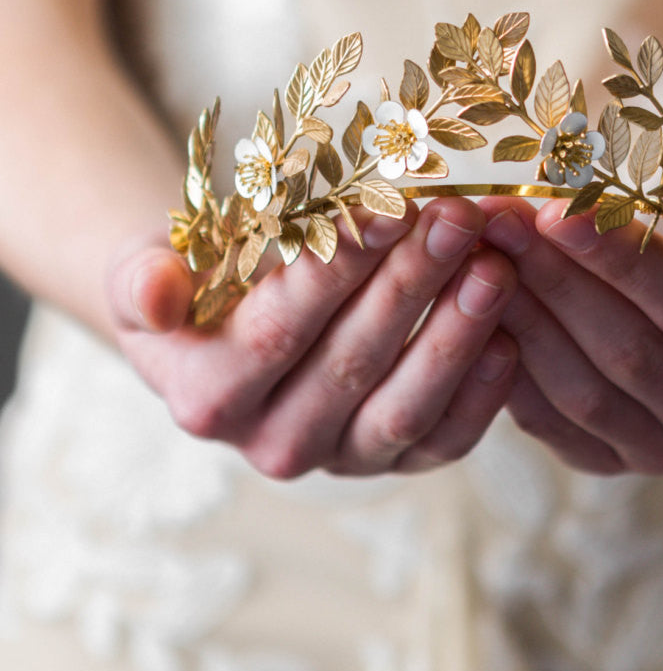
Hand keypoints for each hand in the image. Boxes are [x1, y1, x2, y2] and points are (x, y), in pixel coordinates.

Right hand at [106, 198, 517, 476]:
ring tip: (495, 267)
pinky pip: (443, 440)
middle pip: (352, 364)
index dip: (336, 270)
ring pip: (405, 407)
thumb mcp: (142, 267)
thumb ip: (143, 281)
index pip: (280, 330)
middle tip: (458, 219)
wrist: (222, 321)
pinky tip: (512, 336)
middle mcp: (272, 444)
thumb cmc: (191, 279)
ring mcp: (338, 460)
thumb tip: (157, 292)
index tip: (387, 207)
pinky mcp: (394, 462)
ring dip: (456, 336)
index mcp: (208, 398)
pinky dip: (483, 395)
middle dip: (410, 286)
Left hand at [479, 193, 662, 474]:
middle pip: (627, 354)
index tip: (557, 207)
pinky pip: (549, 420)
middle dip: (555, 281)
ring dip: (522, 317)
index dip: (621, 261)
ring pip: (580, 389)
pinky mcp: (612, 462)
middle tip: (498, 218)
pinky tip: (477, 307)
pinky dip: (508, 366)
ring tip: (481, 249)